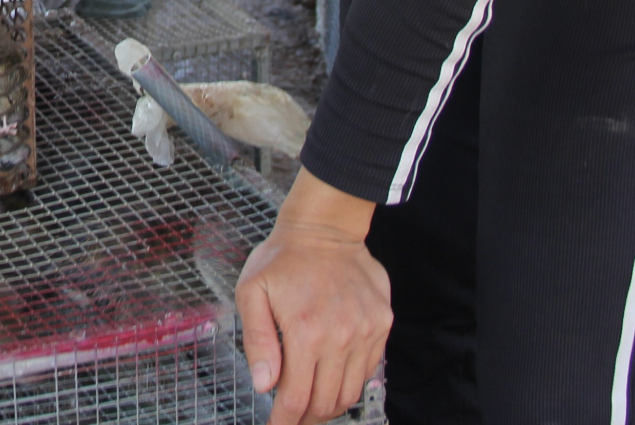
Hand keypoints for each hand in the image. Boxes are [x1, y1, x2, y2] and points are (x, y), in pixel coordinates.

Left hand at [237, 169, 390, 424]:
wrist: (324, 229)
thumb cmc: (282, 259)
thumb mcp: (252, 293)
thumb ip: (257, 341)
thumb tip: (264, 385)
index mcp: (305, 330)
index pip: (297, 398)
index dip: (285, 421)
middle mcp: (341, 335)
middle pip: (326, 402)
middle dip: (306, 418)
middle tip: (291, 416)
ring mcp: (366, 331)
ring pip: (350, 392)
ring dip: (329, 406)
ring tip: (310, 403)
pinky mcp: (382, 324)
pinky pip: (368, 370)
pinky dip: (349, 382)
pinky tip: (331, 375)